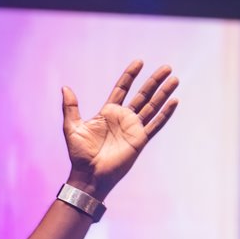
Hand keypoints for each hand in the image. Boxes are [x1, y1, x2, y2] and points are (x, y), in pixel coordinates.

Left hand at [62, 60, 178, 199]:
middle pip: (142, 94)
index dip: (130, 76)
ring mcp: (133, 128)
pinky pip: (155, 124)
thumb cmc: (79, 155)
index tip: (139, 62)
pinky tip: (174, 101)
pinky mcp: (139, 140)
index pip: (122, 89)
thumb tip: (65, 88)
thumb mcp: (72, 128)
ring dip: (163, 93)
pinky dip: (165, 114)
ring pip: (152, 106)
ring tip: (174, 79)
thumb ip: (71, 108)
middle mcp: (123, 118)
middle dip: (154, 81)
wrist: (89, 176)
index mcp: (108, 113)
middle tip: (166, 67)